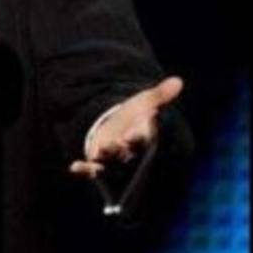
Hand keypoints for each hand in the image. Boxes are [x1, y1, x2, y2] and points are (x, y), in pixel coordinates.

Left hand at [68, 76, 183, 178]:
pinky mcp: (97, 164)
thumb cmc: (133, 116)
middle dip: (120, 150)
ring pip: (109, 164)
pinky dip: (83, 170)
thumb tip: (178, 81)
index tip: (132, 133)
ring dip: (103, 160)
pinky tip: (74, 167)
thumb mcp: (144, 102)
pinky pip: (90, 171)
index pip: (142, 141)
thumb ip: (160, 95)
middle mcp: (128, 153)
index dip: (138, 138)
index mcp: (141, 139)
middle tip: (115, 143)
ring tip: (98, 152)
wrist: (116, 126)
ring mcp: (112, 160)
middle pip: (125, 155)